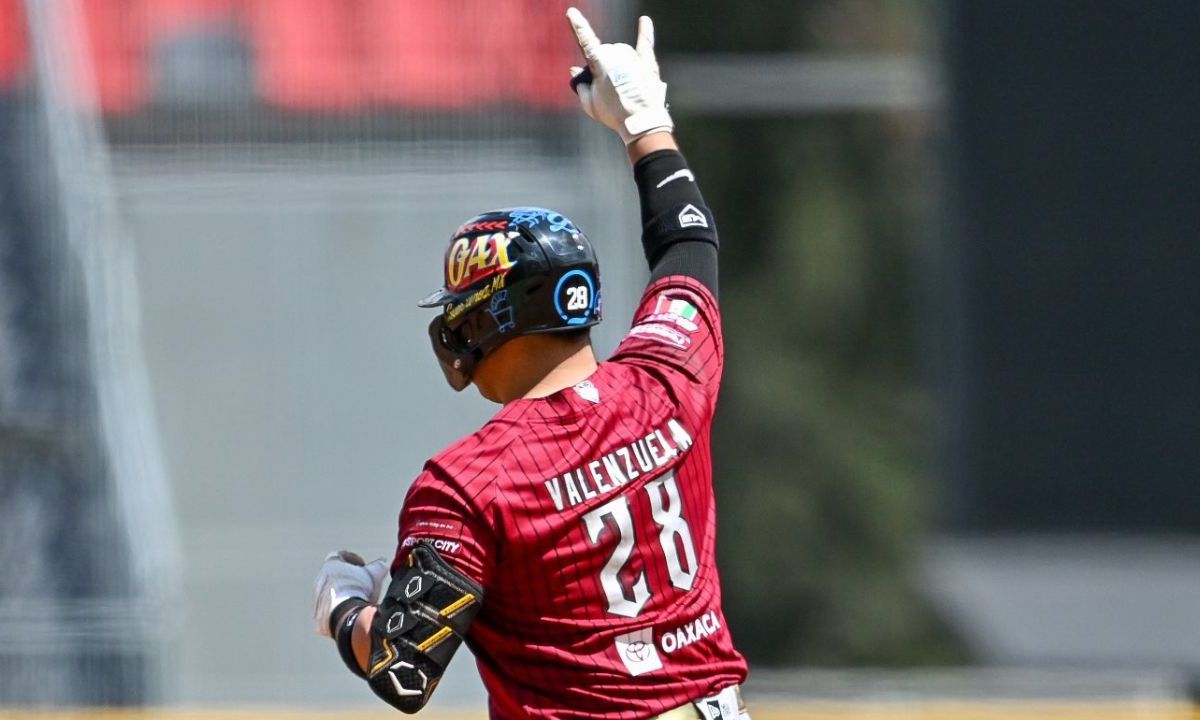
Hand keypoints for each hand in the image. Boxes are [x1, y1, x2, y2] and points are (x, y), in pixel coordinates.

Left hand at [312, 550, 388, 636]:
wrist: (347, 616)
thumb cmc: (359, 590)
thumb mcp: (375, 573)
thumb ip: (378, 564)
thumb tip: (382, 562)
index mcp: (331, 564)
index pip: (341, 555)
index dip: (354, 559)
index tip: (364, 566)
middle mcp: (320, 579)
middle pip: (334, 574)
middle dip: (347, 578)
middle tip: (361, 583)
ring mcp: (317, 597)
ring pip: (330, 592)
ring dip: (342, 593)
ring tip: (356, 599)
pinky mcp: (318, 613)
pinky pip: (328, 608)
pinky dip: (338, 608)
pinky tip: (350, 611)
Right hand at [567, 8, 672, 145]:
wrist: (641, 123)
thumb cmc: (613, 114)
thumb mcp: (589, 104)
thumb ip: (580, 85)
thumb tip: (574, 70)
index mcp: (599, 64)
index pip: (585, 41)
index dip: (578, 26)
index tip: (572, 12)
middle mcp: (617, 56)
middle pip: (605, 52)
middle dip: (604, 67)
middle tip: (609, 90)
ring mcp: (633, 58)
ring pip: (621, 51)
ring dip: (619, 63)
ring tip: (624, 86)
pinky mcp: (647, 63)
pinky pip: (645, 43)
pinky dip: (645, 32)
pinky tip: (644, 20)